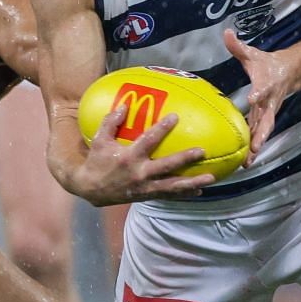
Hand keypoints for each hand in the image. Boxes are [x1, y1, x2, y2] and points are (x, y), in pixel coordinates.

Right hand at [75, 101, 216, 204]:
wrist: (90, 189)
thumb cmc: (96, 162)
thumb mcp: (100, 140)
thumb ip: (111, 122)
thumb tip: (125, 105)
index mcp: (129, 158)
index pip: (149, 141)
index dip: (162, 129)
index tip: (175, 117)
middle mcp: (139, 173)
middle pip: (166, 166)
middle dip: (184, 158)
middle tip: (201, 151)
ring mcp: (144, 187)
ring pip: (172, 186)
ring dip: (191, 183)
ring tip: (210, 178)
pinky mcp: (147, 195)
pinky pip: (168, 195)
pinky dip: (183, 194)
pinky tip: (198, 191)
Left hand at [224, 28, 295, 156]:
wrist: (289, 72)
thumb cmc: (267, 64)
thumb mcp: (252, 54)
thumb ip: (238, 46)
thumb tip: (226, 32)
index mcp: (266, 84)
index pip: (262, 89)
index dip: (258, 93)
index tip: (252, 99)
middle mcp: (270, 101)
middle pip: (267, 119)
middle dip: (261, 133)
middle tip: (255, 147)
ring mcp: (269, 111)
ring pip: (264, 131)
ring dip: (257, 146)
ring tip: (248, 162)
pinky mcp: (265, 117)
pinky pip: (259, 133)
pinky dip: (254, 147)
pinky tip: (245, 161)